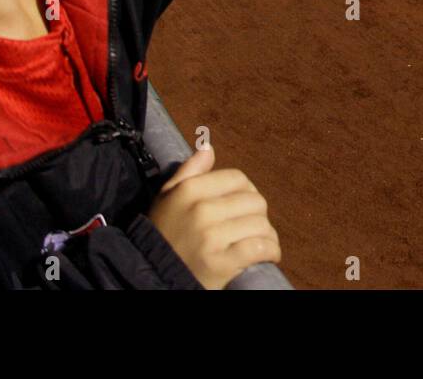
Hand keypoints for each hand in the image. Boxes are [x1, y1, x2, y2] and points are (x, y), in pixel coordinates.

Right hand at [145, 144, 281, 288]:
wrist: (152, 275)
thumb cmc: (164, 234)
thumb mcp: (168, 197)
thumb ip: (189, 171)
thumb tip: (208, 147)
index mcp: (190, 190)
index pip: (237, 178)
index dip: (246, 190)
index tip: (243, 204)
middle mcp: (201, 210)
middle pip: (254, 201)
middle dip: (258, 213)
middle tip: (252, 224)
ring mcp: (211, 237)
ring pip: (260, 224)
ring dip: (267, 234)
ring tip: (262, 240)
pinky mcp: (221, 263)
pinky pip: (259, 248)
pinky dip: (270, 250)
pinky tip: (268, 253)